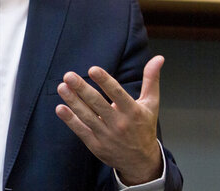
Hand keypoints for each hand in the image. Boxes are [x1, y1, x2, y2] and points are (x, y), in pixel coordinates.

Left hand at [55, 55, 164, 185]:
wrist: (141, 161)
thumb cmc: (144, 127)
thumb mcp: (151, 104)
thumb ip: (151, 80)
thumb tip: (158, 58)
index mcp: (132, 111)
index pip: (117, 93)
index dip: (104, 81)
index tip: (92, 69)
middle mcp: (119, 123)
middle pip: (98, 104)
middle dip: (82, 89)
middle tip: (69, 76)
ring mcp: (106, 135)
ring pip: (87, 116)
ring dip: (73, 101)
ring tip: (62, 87)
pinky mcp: (96, 145)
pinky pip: (81, 131)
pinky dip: (70, 120)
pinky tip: (60, 108)